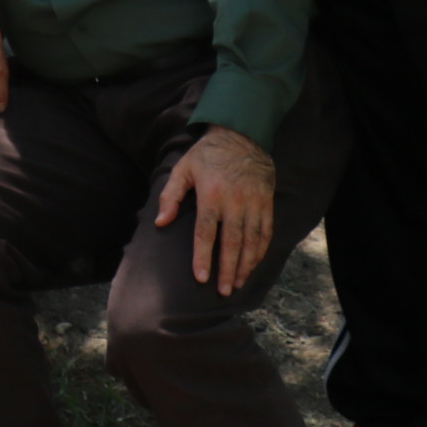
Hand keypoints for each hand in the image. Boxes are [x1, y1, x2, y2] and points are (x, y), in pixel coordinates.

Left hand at [155, 126, 277, 296]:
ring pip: (251, 241)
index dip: (203, 257)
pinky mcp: (266, 203)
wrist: (242, 135)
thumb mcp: (183, 169)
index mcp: (211, 194)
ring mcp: (253, 203)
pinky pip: (265, 232)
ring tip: (237, 284)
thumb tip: (160, 223)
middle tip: (222, 291)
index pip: (206, 232)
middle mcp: (235, 201)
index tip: (201, 277)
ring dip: (245, 265)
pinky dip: (260, 251)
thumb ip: (170, 196)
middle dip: (227, 269)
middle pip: (231, 242)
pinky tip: (253, 265)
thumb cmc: (207, 155)